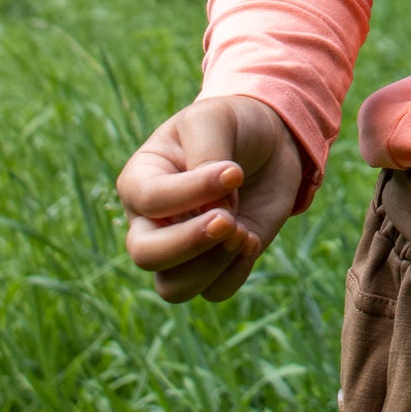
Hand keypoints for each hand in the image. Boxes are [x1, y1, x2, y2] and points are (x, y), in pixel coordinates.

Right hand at [117, 95, 305, 303]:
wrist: (270, 140)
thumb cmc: (231, 125)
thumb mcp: (213, 120)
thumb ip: (206, 155)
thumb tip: (216, 201)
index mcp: (140, 180)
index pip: (148, 200)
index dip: (192, 193)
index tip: (233, 172)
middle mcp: (151, 221)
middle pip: (146, 256)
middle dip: (189, 243)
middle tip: (229, 219)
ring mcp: (182, 248)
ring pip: (174, 288)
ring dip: (212, 265)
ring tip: (242, 231)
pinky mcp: (216, 263)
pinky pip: (214, 291)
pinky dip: (235, 273)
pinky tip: (251, 239)